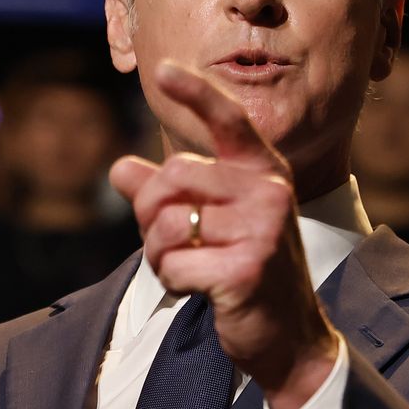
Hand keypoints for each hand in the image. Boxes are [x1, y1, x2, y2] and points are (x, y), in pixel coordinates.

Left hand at [108, 65, 338, 408]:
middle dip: (149, 211)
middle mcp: (269, 193)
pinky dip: (170, 281)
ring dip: (157, 253)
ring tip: (181, 268)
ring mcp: (263, 231)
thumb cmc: (248, 272)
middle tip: (162, 241)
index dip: (196, 94)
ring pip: (169, 222)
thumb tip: (118, 168)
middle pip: (175, 175)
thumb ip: (168, 195)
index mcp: (265, 173)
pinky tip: (194, 290)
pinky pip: (175, 263)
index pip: (229, 121)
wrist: (290, 338)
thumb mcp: (213, 224)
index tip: (164, 71)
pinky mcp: (247, 270)